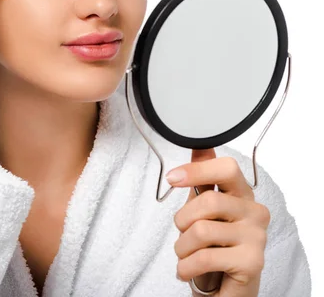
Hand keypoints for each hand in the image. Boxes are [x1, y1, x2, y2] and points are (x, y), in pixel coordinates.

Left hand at [166, 148, 270, 296]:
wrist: (226, 287)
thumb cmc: (214, 247)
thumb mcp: (204, 210)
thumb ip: (203, 179)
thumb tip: (199, 145)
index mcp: (242, 195)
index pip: (226, 168)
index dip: (197, 170)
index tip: (172, 177)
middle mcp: (255, 212)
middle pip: (209, 201)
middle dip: (182, 220)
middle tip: (183, 235)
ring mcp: (257, 237)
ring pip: (201, 231)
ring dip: (182, 248)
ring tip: (187, 256)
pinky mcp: (252, 262)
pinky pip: (204, 257)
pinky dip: (185, 267)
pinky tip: (187, 270)